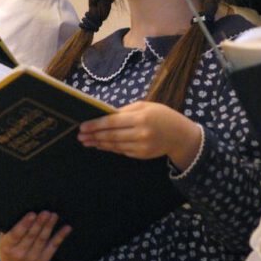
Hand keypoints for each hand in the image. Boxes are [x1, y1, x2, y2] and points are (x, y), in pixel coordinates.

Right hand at [0, 211, 70, 260]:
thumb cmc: (10, 247)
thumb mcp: (4, 239)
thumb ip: (10, 227)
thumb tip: (20, 208)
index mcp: (8, 246)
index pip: (16, 234)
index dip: (24, 224)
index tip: (32, 214)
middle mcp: (20, 253)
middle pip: (31, 236)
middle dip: (39, 223)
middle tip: (45, 212)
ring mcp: (33, 257)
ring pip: (42, 240)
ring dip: (49, 226)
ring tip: (54, 215)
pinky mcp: (44, 258)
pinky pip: (54, 246)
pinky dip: (61, 236)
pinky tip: (67, 227)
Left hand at [78, 101, 201, 169]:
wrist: (180, 135)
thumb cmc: (161, 116)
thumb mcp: (145, 106)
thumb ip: (125, 110)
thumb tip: (105, 115)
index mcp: (140, 117)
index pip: (112, 121)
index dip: (96, 124)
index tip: (83, 126)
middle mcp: (140, 133)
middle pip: (111, 135)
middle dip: (93, 136)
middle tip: (80, 136)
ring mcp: (141, 146)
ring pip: (115, 145)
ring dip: (99, 143)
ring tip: (87, 141)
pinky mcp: (142, 155)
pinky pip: (122, 151)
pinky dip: (110, 148)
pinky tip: (101, 145)